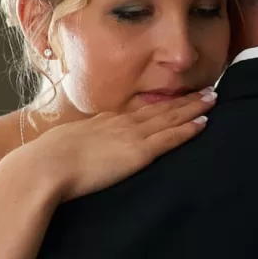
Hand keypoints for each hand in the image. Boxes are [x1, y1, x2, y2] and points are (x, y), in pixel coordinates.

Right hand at [28, 90, 216, 203]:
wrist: (45, 167)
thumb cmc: (45, 164)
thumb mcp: (62, 148)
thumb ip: (74, 150)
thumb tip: (71, 157)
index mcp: (103, 123)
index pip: (139, 112)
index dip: (160, 105)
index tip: (174, 99)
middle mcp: (121, 124)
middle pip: (160, 109)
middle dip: (184, 100)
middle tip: (206, 90)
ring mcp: (131, 136)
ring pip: (170, 118)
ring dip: (193, 108)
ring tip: (212, 99)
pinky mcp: (139, 152)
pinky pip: (170, 137)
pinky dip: (189, 129)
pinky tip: (204, 123)